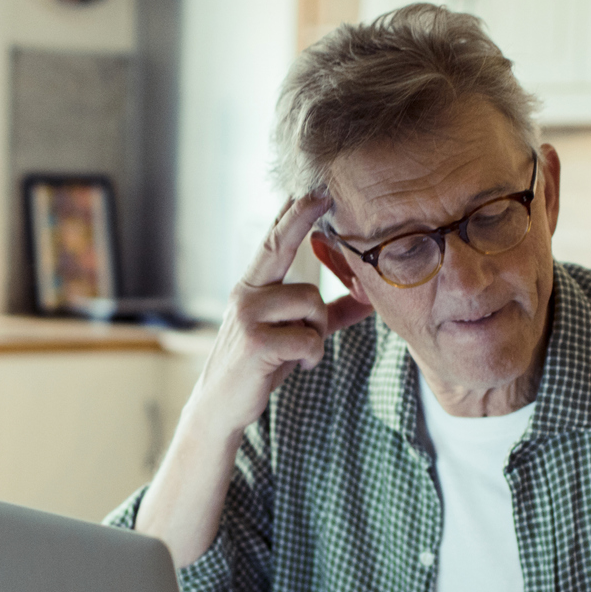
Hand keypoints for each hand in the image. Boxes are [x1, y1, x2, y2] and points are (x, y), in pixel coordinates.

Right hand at [186, 195, 373, 439]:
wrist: (222, 406)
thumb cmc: (260, 365)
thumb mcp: (293, 335)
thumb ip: (328, 315)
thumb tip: (368, 298)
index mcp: (254, 287)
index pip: (273, 240)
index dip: (292, 213)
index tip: (310, 186)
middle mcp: (246, 293)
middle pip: (279, 246)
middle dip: (300, 217)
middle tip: (322, 192)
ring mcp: (247, 315)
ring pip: (311, 303)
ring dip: (318, 332)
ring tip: (301, 352)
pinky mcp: (255, 341)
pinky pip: (309, 338)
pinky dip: (312, 355)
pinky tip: (296, 365)